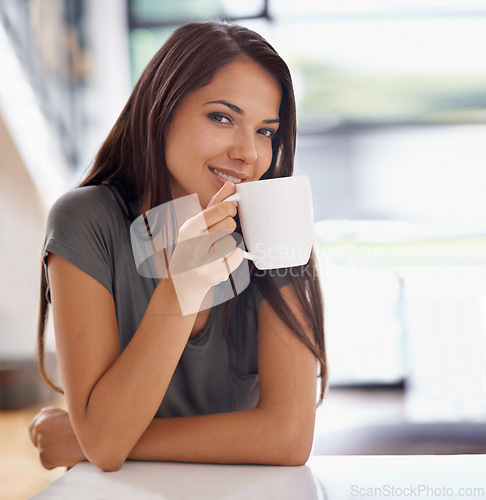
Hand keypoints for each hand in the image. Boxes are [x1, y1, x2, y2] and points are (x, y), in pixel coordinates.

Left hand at [28, 406, 85, 469]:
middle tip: (62, 443)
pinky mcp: (44, 457)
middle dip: (46, 442)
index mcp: (45, 413)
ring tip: (70, 446)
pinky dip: (57, 461)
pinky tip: (69, 454)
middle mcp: (39, 426)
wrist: (96, 436)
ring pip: (43, 451)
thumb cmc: (87, 425)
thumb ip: (56, 419)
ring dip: (54, 451)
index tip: (51, 435)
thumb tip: (50, 430)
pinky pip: (48, 462)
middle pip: (35, 439)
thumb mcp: (70, 415)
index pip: (34, 425)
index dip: (43, 432)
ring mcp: (41, 441)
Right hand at [169, 182, 243, 313]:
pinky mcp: (217, 275)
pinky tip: (219, 261)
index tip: (230, 209)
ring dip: (228, 243)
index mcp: (188, 230)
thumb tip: (231, 185)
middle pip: (229, 225)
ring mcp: (205, 263)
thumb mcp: (195, 225)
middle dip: (228, 226)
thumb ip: (213, 205)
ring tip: (214, 250)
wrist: (182, 282)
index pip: (217, 210)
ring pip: (233, 241)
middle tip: (219, 231)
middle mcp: (194, 246)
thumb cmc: (191, 247)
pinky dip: (233, 256)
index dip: (229, 207)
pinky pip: (238, 255)